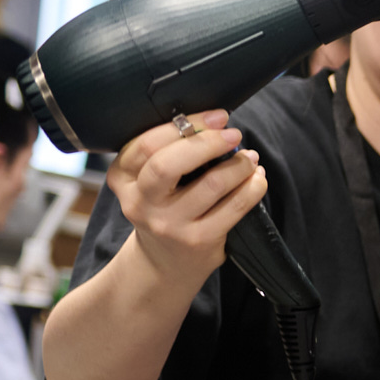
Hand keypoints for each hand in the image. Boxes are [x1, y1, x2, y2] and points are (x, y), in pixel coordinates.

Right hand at [106, 112, 266, 292]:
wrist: (165, 264)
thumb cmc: (163, 210)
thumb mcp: (147, 182)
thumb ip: (166, 154)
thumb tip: (212, 123)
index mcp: (121, 178)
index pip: (147, 144)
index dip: (185, 125)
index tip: (216, 116)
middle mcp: (140, 202)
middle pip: (169, 163)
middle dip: (208, 142)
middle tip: (233, 134)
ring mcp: (169, 224)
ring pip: (210, 184)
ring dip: (239, 165)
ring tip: (250, 159)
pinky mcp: (199, 240)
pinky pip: (234, 207)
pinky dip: (253, 188)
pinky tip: (257, 179)